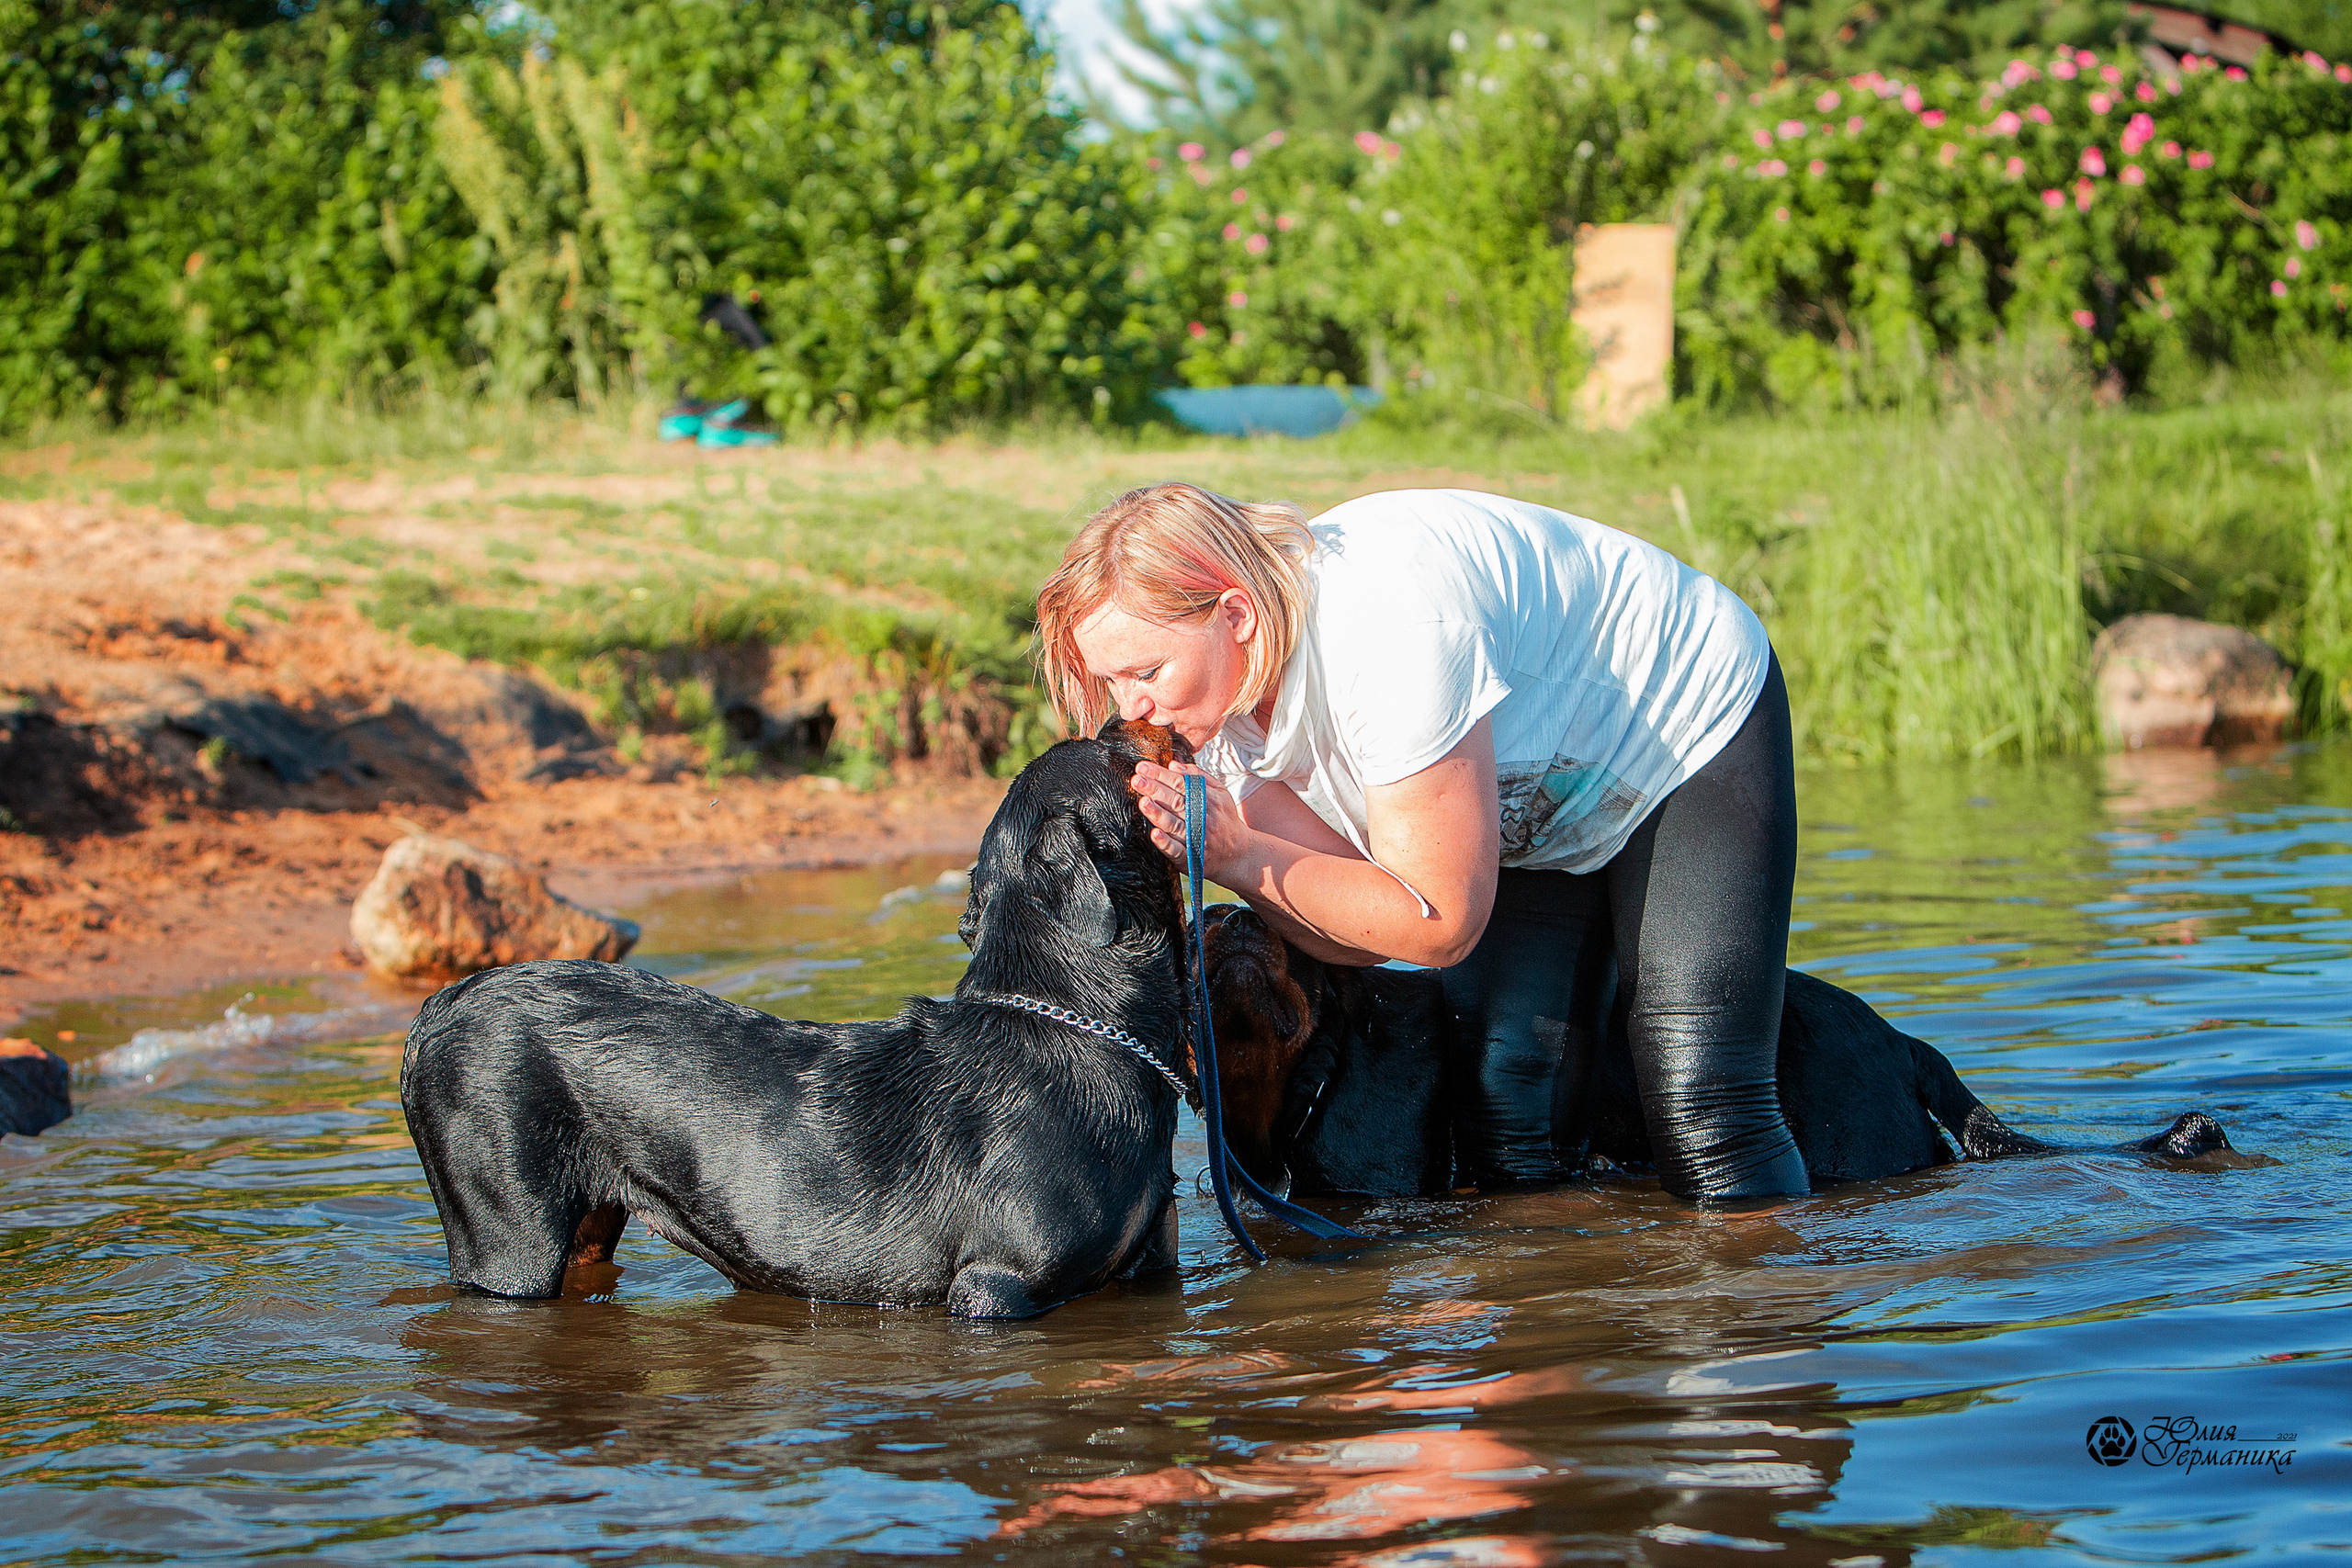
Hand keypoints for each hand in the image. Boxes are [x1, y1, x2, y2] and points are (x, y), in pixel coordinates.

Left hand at [1129, 760, 1249, 880]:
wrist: (1238, 854)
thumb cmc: (1224, 820)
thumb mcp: (1220, 794)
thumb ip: (1198, 777)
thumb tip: (1173, 764)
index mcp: (1209, 800)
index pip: (1182, 784)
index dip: (1161, 775)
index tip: (1142, 767)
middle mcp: (1203, 819)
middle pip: (1176, 802)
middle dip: (1155, 790)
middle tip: (1137, 780)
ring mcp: (1197, 839)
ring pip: (1175, 825)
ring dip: (1158, 813)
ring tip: (1143, 801)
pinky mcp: (1190, 858)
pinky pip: (1177, 850)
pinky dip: (1165, 843)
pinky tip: (1154, 834)